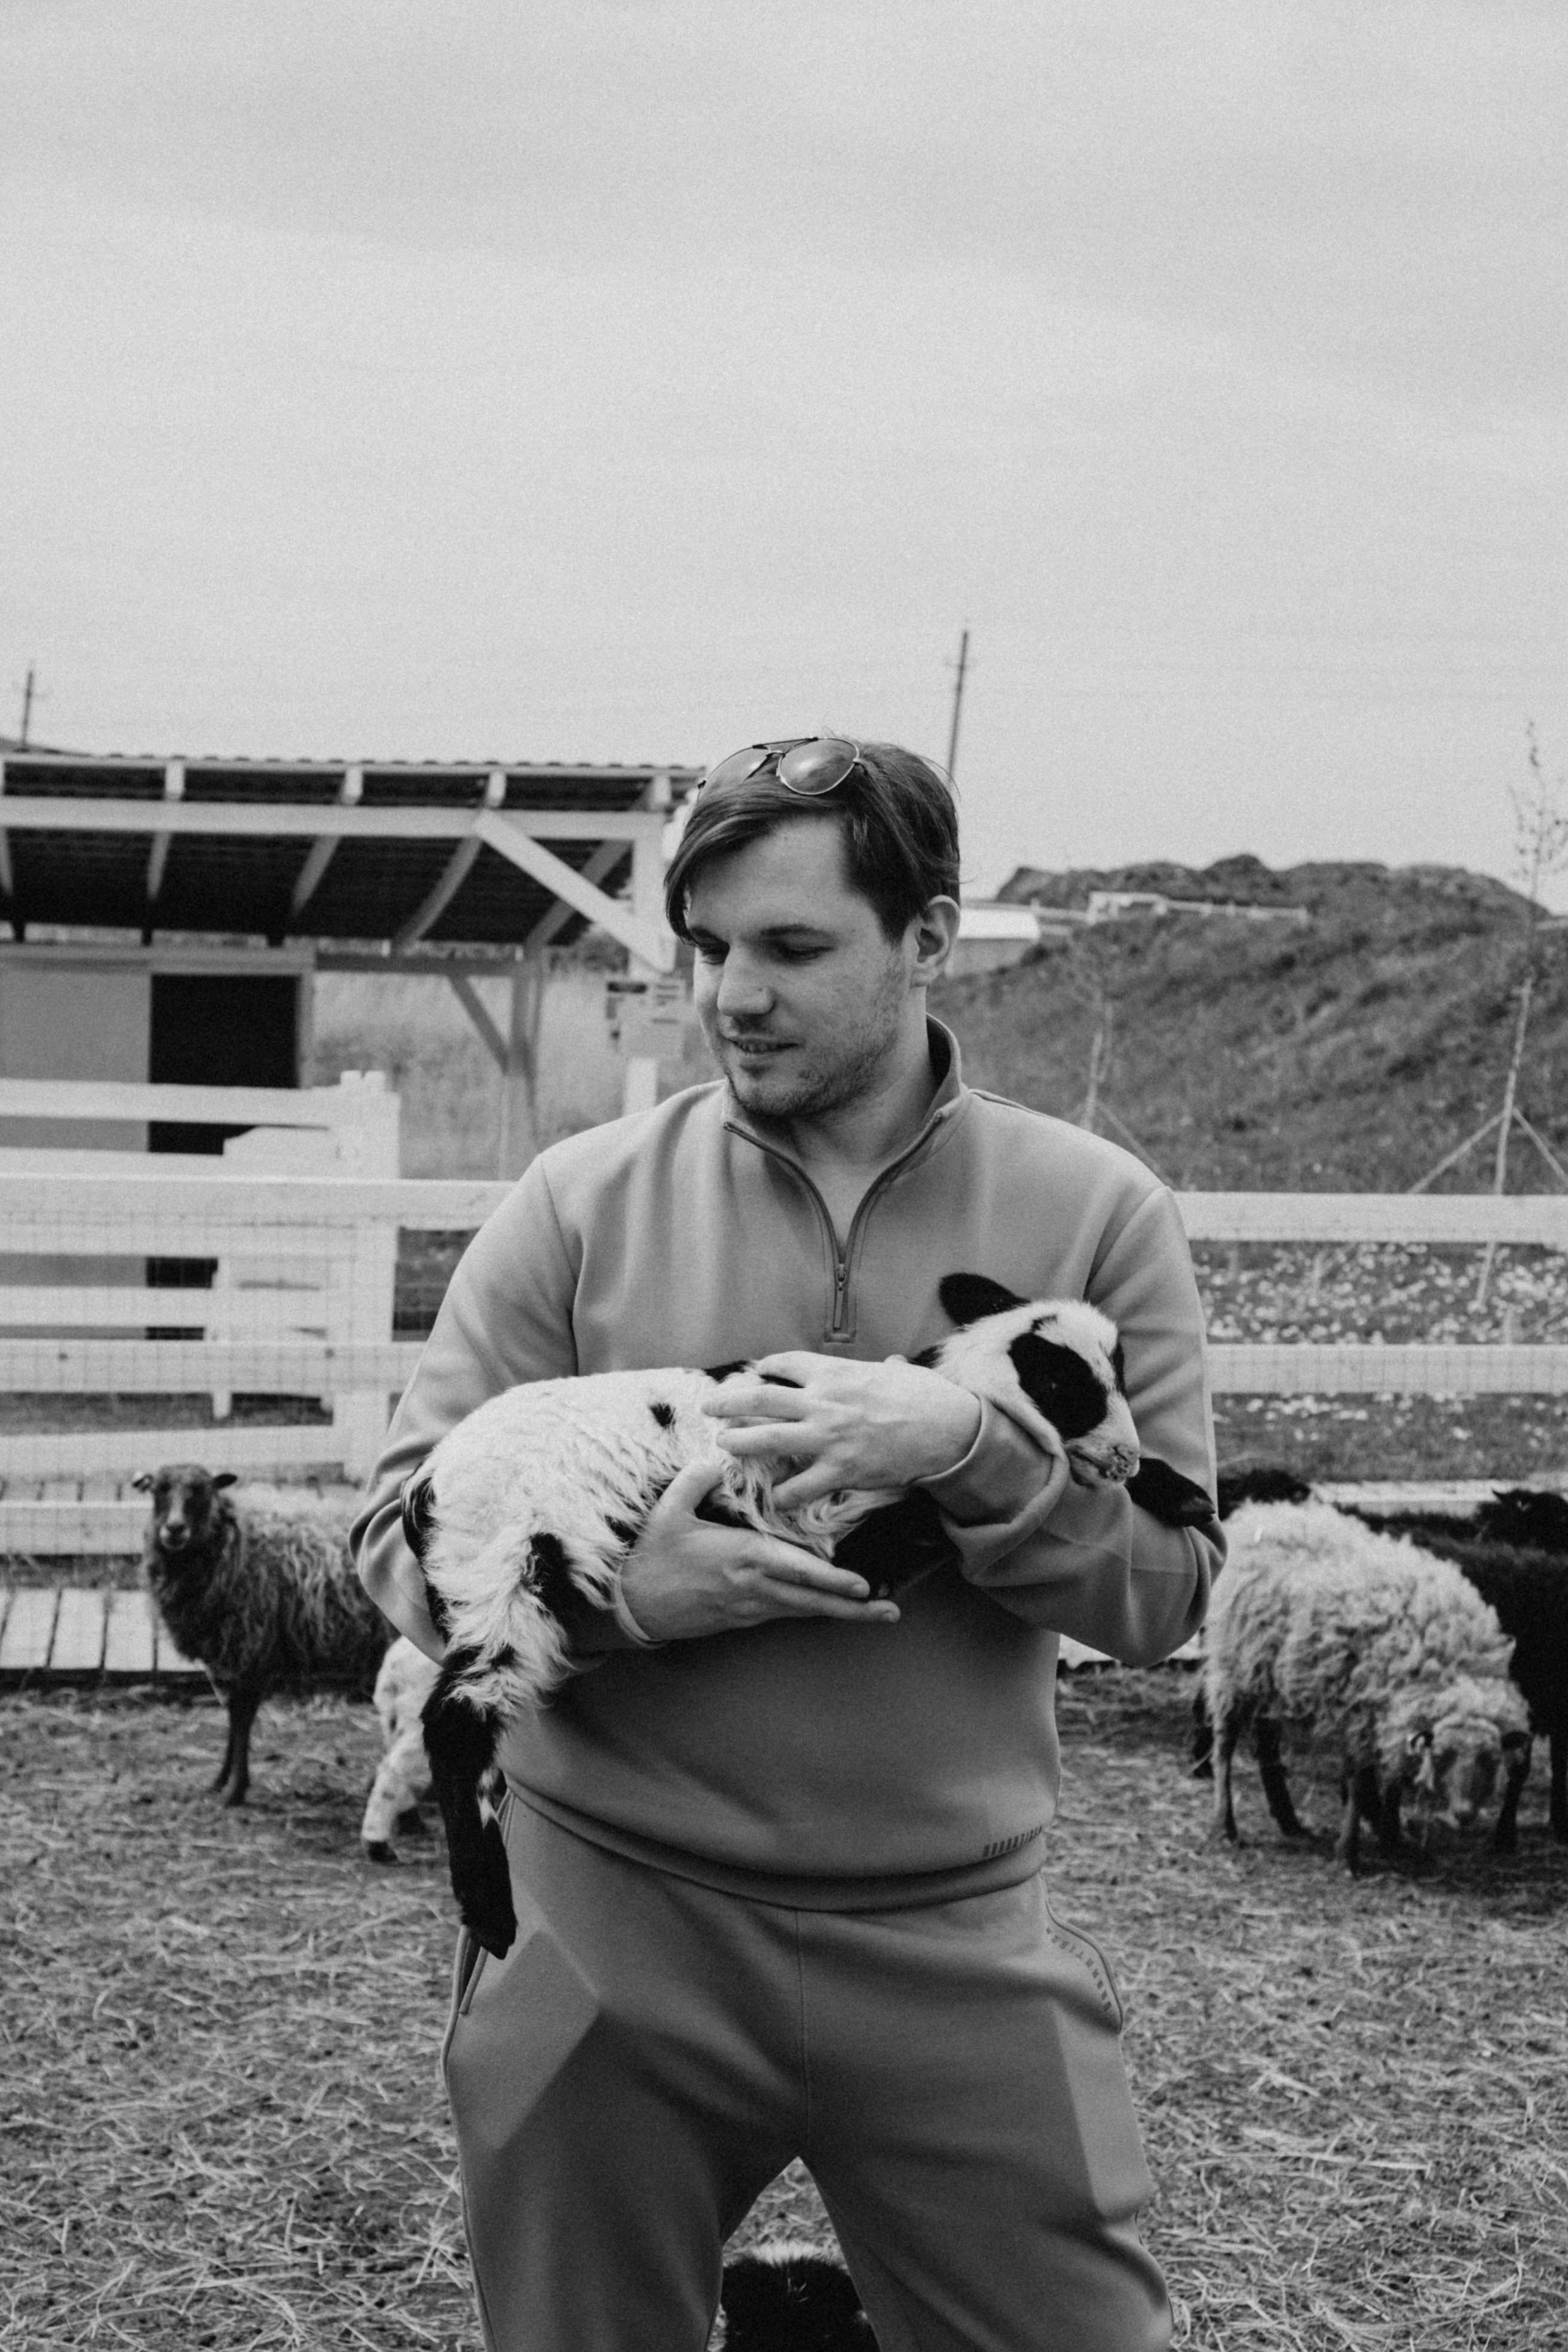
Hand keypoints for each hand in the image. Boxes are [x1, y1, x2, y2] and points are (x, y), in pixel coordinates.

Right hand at [617, 1456, 900, 1640]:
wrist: (628, 1604)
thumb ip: (694, 1481)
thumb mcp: (668, 1512)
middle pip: (810, 1601)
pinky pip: (786, 1613)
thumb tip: (715, 1457)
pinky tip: (833, 1607)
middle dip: (852, 1607)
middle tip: (889, 1611)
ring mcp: (748, 1607)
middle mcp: (752, 1587)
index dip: (830, 1579)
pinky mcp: (741, 1617)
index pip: (794, 1570)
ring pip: (803, 1611)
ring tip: (877, 1614)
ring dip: (840, 1613)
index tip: (862, 1584)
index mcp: (740, 1558)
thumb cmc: (649, 1557)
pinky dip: (813, 1610)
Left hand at [703, 1353, 981, 1511]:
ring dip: (741, 1442)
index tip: (755, 1372)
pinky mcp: (840, 1469)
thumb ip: (886, 1369)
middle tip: (710, 1408)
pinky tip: (776, 1498)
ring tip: (724, 1445)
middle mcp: (823, 1401)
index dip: (766, 1367)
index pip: (786, 1363)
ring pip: (768, 1439)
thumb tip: (892, 1363)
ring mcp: (828, 1437)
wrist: (949, 1429)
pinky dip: (784, 1494)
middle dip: (730, 1403)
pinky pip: (800, 1486)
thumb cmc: (928, 1397)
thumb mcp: (901, 1373)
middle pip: (762, 1399)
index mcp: (835, 1372)